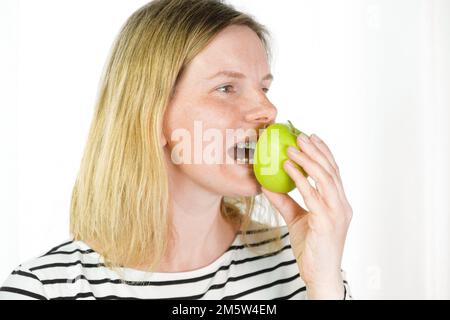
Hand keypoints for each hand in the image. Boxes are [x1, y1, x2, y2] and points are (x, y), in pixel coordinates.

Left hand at [261, 133, 351, 298]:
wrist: (319, 275)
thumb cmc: (311, 247)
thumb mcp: (296, 219)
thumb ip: (285, 201)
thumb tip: (267, 184)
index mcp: (339, 203)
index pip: (334, 172)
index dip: (324, 152)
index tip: (311, 137)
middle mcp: (342, 205)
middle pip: (331, 170)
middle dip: (316, 150)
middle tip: (300, 136)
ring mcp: (337, 213)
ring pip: (324, 178)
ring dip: (308, 159)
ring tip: (292, 147)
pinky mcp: (327, 222)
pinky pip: (312, 194)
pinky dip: (300, 178)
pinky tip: (287, 168)